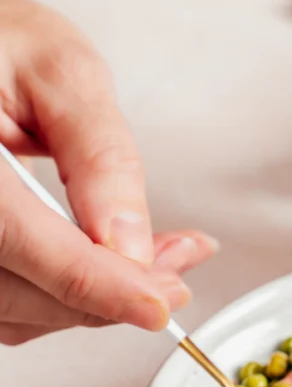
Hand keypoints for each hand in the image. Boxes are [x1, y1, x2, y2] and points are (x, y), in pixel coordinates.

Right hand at [0, 0, 216, 344]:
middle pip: (21, 293)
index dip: (98, 286)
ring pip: (16, 313)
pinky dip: (66, 299)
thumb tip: (131, 242)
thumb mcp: (61, 73)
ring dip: (94, 303)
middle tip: (179, 268)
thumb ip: (101, 158)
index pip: (21, 242)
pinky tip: (108, 270)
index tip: (160, 305)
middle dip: (111, 295)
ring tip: (156, 262)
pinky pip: (7, 308)